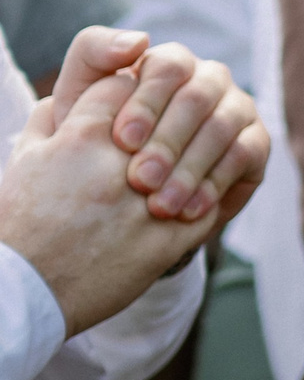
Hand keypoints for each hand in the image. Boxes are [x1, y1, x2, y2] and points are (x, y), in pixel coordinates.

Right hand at [2, 74, 215, 335]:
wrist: (21, 295)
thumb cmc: (20, 226)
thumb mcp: (25, 162)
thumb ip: (51, 122)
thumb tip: (68, 95)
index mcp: (81, 137)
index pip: (128, 85)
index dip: (134, 93)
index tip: (133, 109)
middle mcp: (118, 165)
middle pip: (172, 116)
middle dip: (173, 122)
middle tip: (168, 133)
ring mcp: (145, 204)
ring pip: (199, 159)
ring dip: (197, 159)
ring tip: (186, 167)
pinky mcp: (165, 241)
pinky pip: (206, 206)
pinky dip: (206, 199)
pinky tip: (194, 200)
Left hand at [49, 31, 266, 223]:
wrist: (118, 198)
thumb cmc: (93, 145)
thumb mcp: (78, 101)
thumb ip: (92, 55)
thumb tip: (139, 40)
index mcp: (169, 63)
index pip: (169, 65)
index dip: (149, 101)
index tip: (123, 140)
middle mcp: (209, 79)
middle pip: (199, 95)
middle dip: (167, 140)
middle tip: (140, 179)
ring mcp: (237, 107)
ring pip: (223, 124)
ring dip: (190, 167)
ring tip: (160, 204)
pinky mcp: (257, 140)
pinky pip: (245, 153)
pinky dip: (214, 183)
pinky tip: (186, 210)